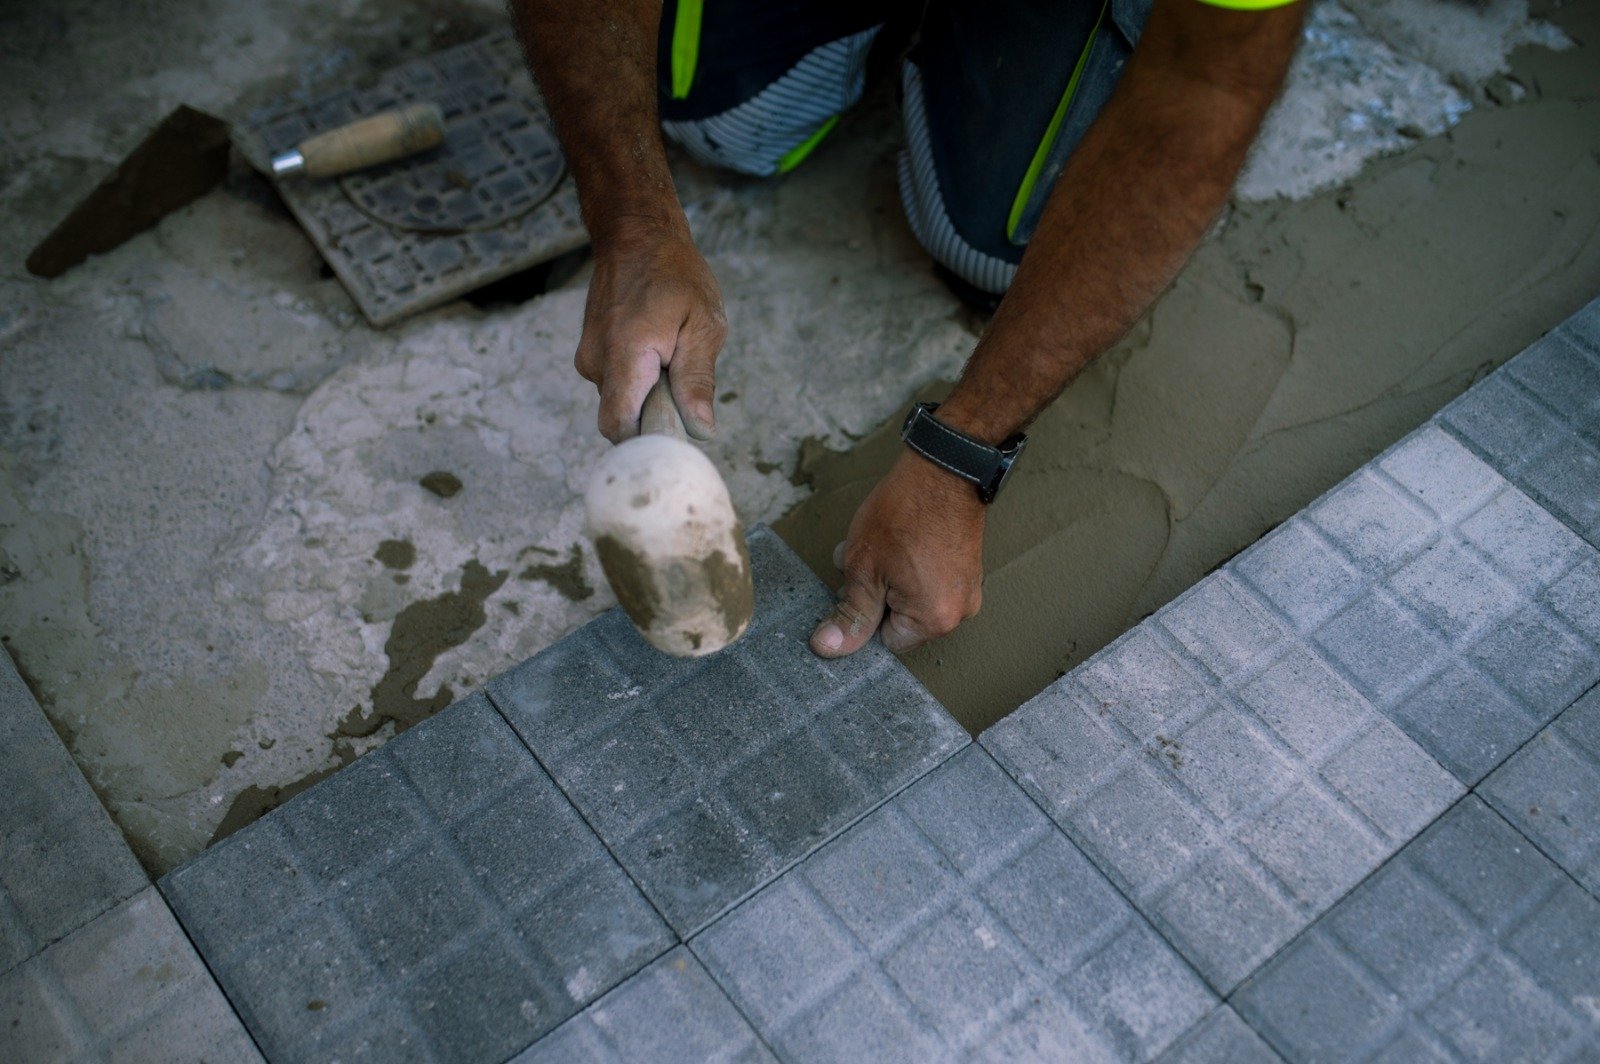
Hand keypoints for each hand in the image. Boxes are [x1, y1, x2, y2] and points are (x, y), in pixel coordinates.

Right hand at [576, 215, 726, 441]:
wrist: (635, 235)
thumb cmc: (674, 273)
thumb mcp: (702, 324)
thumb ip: (697, 379)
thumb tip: (700, 430)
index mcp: (625, 356)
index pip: (619, 426)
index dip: (648, 440)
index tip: (677, 430)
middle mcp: (596, 362)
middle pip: (623, 418)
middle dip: (654, 415)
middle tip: (682, 383)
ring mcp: (589, 358)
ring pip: (622, 401)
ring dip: (649, 394)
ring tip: (671, 356)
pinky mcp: (590, 355)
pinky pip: (618, 384)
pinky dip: (639, 380)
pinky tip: (657, 351)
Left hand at [810, 450, 985, 656]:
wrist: (943, 469)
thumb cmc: (903, 514)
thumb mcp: (863, 569)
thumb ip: (850, 614)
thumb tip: (828, 648)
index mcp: (934, 620)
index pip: (886, 641)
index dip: (865, 612)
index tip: (859, 584)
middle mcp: (959, 612)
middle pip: (902, 621)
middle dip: (877, 593)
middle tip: (868, 561)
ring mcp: (968, 589)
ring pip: (913, 598)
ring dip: (890, 578)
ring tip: (883, 546)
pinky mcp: (968, 569)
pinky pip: (932, 581)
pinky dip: (912, 567)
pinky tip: (900, 540)